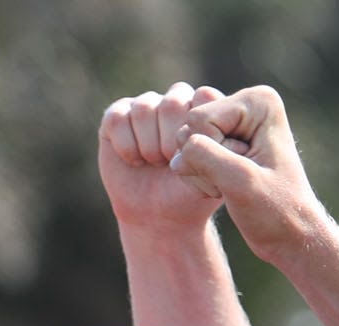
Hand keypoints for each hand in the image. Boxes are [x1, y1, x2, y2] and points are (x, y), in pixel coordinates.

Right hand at [98, 83, 224, 232]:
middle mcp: (180, 99)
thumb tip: (209, 135)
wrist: (159, 216)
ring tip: (155, 163)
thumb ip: (221, 152)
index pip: (204, 96)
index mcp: (209, 105)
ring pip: (144, 108)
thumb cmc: (193, 196)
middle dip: (169, 142)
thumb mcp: (218, 176)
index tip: (195, 161)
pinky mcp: (118, 117)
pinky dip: (125, 145)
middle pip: (172, 102)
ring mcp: (148, 106)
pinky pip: (117, 118)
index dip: (195, 132)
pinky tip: (135, 161)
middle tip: (171, 164)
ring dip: (148, 145)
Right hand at [171, 85, 326, 266]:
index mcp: (258, 101)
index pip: (199, 120)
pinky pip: (182, 156)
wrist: (287, 233)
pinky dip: (196, 179)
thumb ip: (206, 156)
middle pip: (187, 129)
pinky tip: (222, 187)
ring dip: (199, 174)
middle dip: (203, 163)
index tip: (245, 169)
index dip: (213, 153)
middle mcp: (244, 106)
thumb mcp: (240, 182)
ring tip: (230, 185)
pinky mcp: (218, 143)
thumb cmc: (274, 209)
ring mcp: (230, 124)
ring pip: (181, 145)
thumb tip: (179, 148)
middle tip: (236, 180)